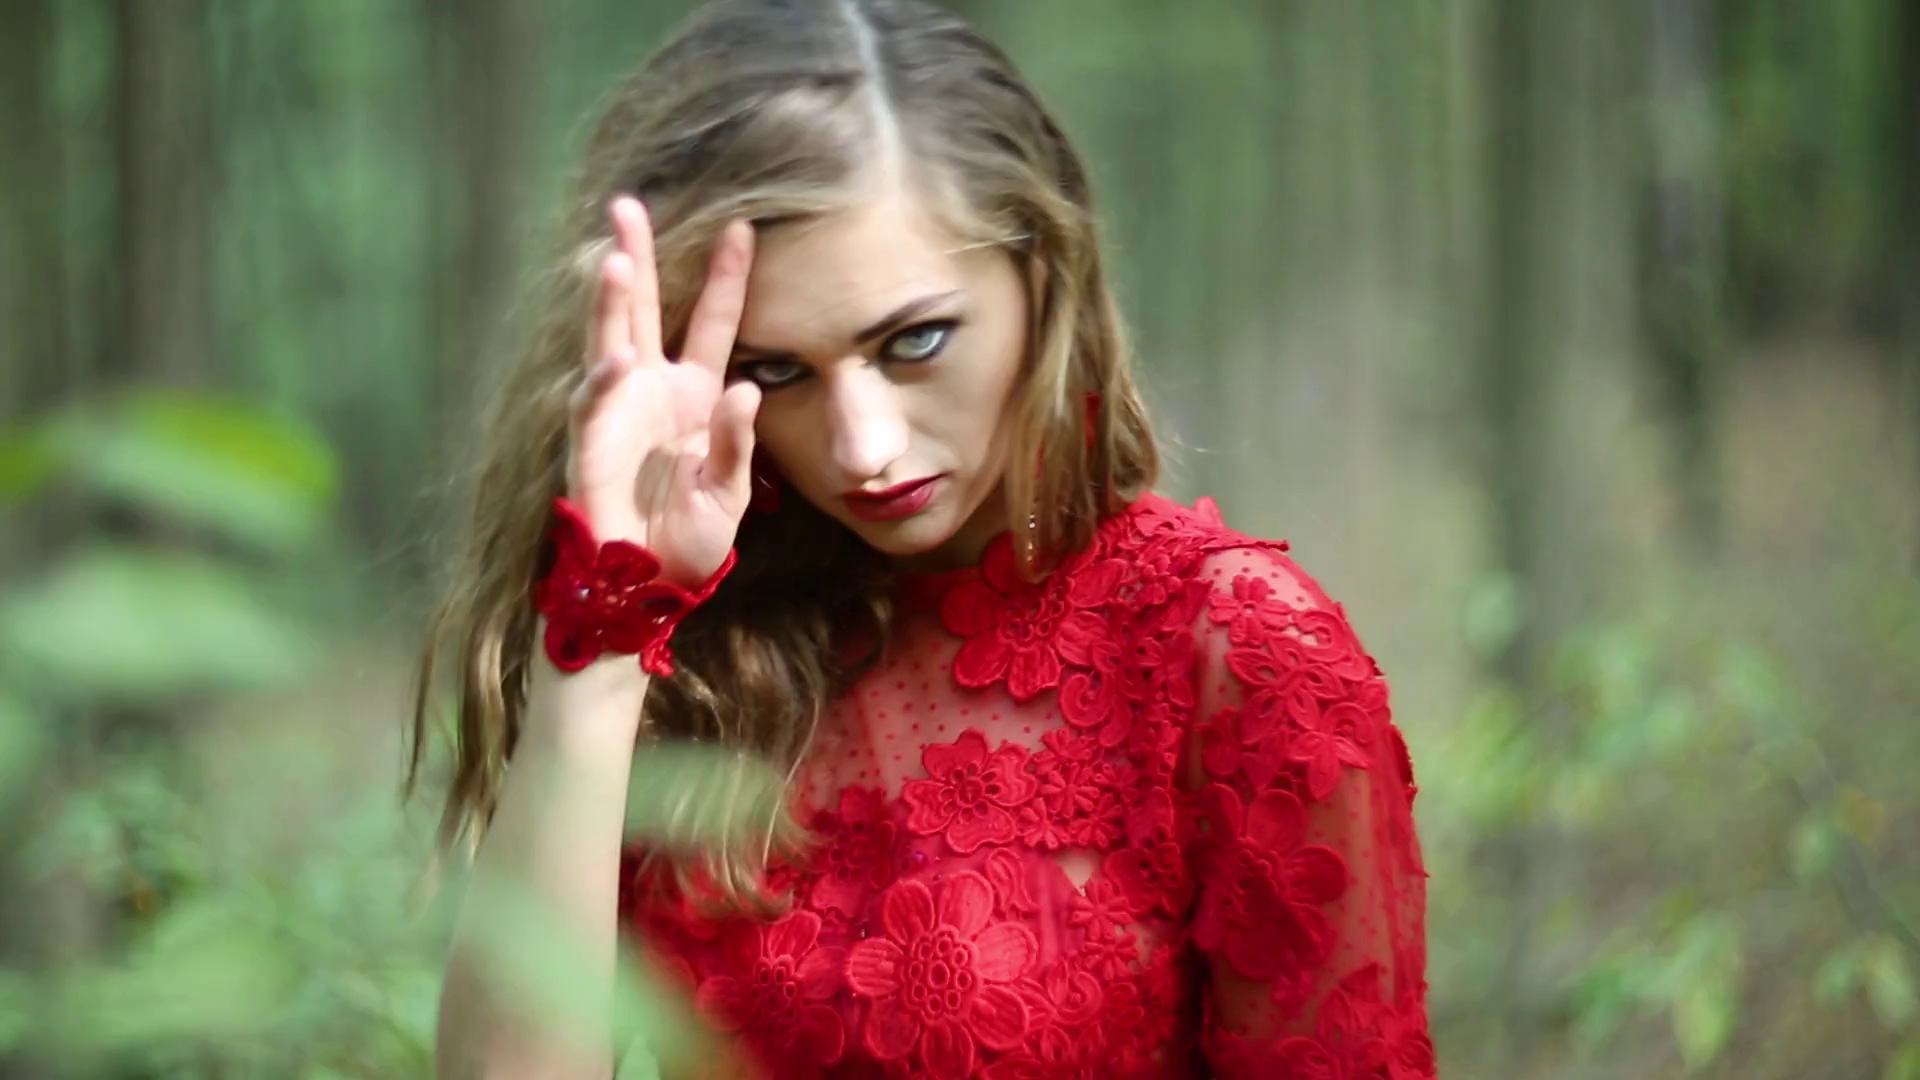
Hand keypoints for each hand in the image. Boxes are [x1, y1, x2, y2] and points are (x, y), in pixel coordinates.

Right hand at [567, 196, 759, 587]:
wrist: (648, 583)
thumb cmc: (690, 537)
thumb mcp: (730, 491)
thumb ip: (737, 442)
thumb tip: (746, 390)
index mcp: (695, 393)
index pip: (715, 323)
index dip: (727, 278)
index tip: (745, 227)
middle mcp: (653, 388)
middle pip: (647, 309)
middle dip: (639, 256)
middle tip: (628, 204)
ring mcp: (619, 409)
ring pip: (611, 341)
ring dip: (611, 302)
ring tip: (613, 258)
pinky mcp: (593, 442)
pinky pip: (595, 404)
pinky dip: (603, 382)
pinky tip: (614, 359)